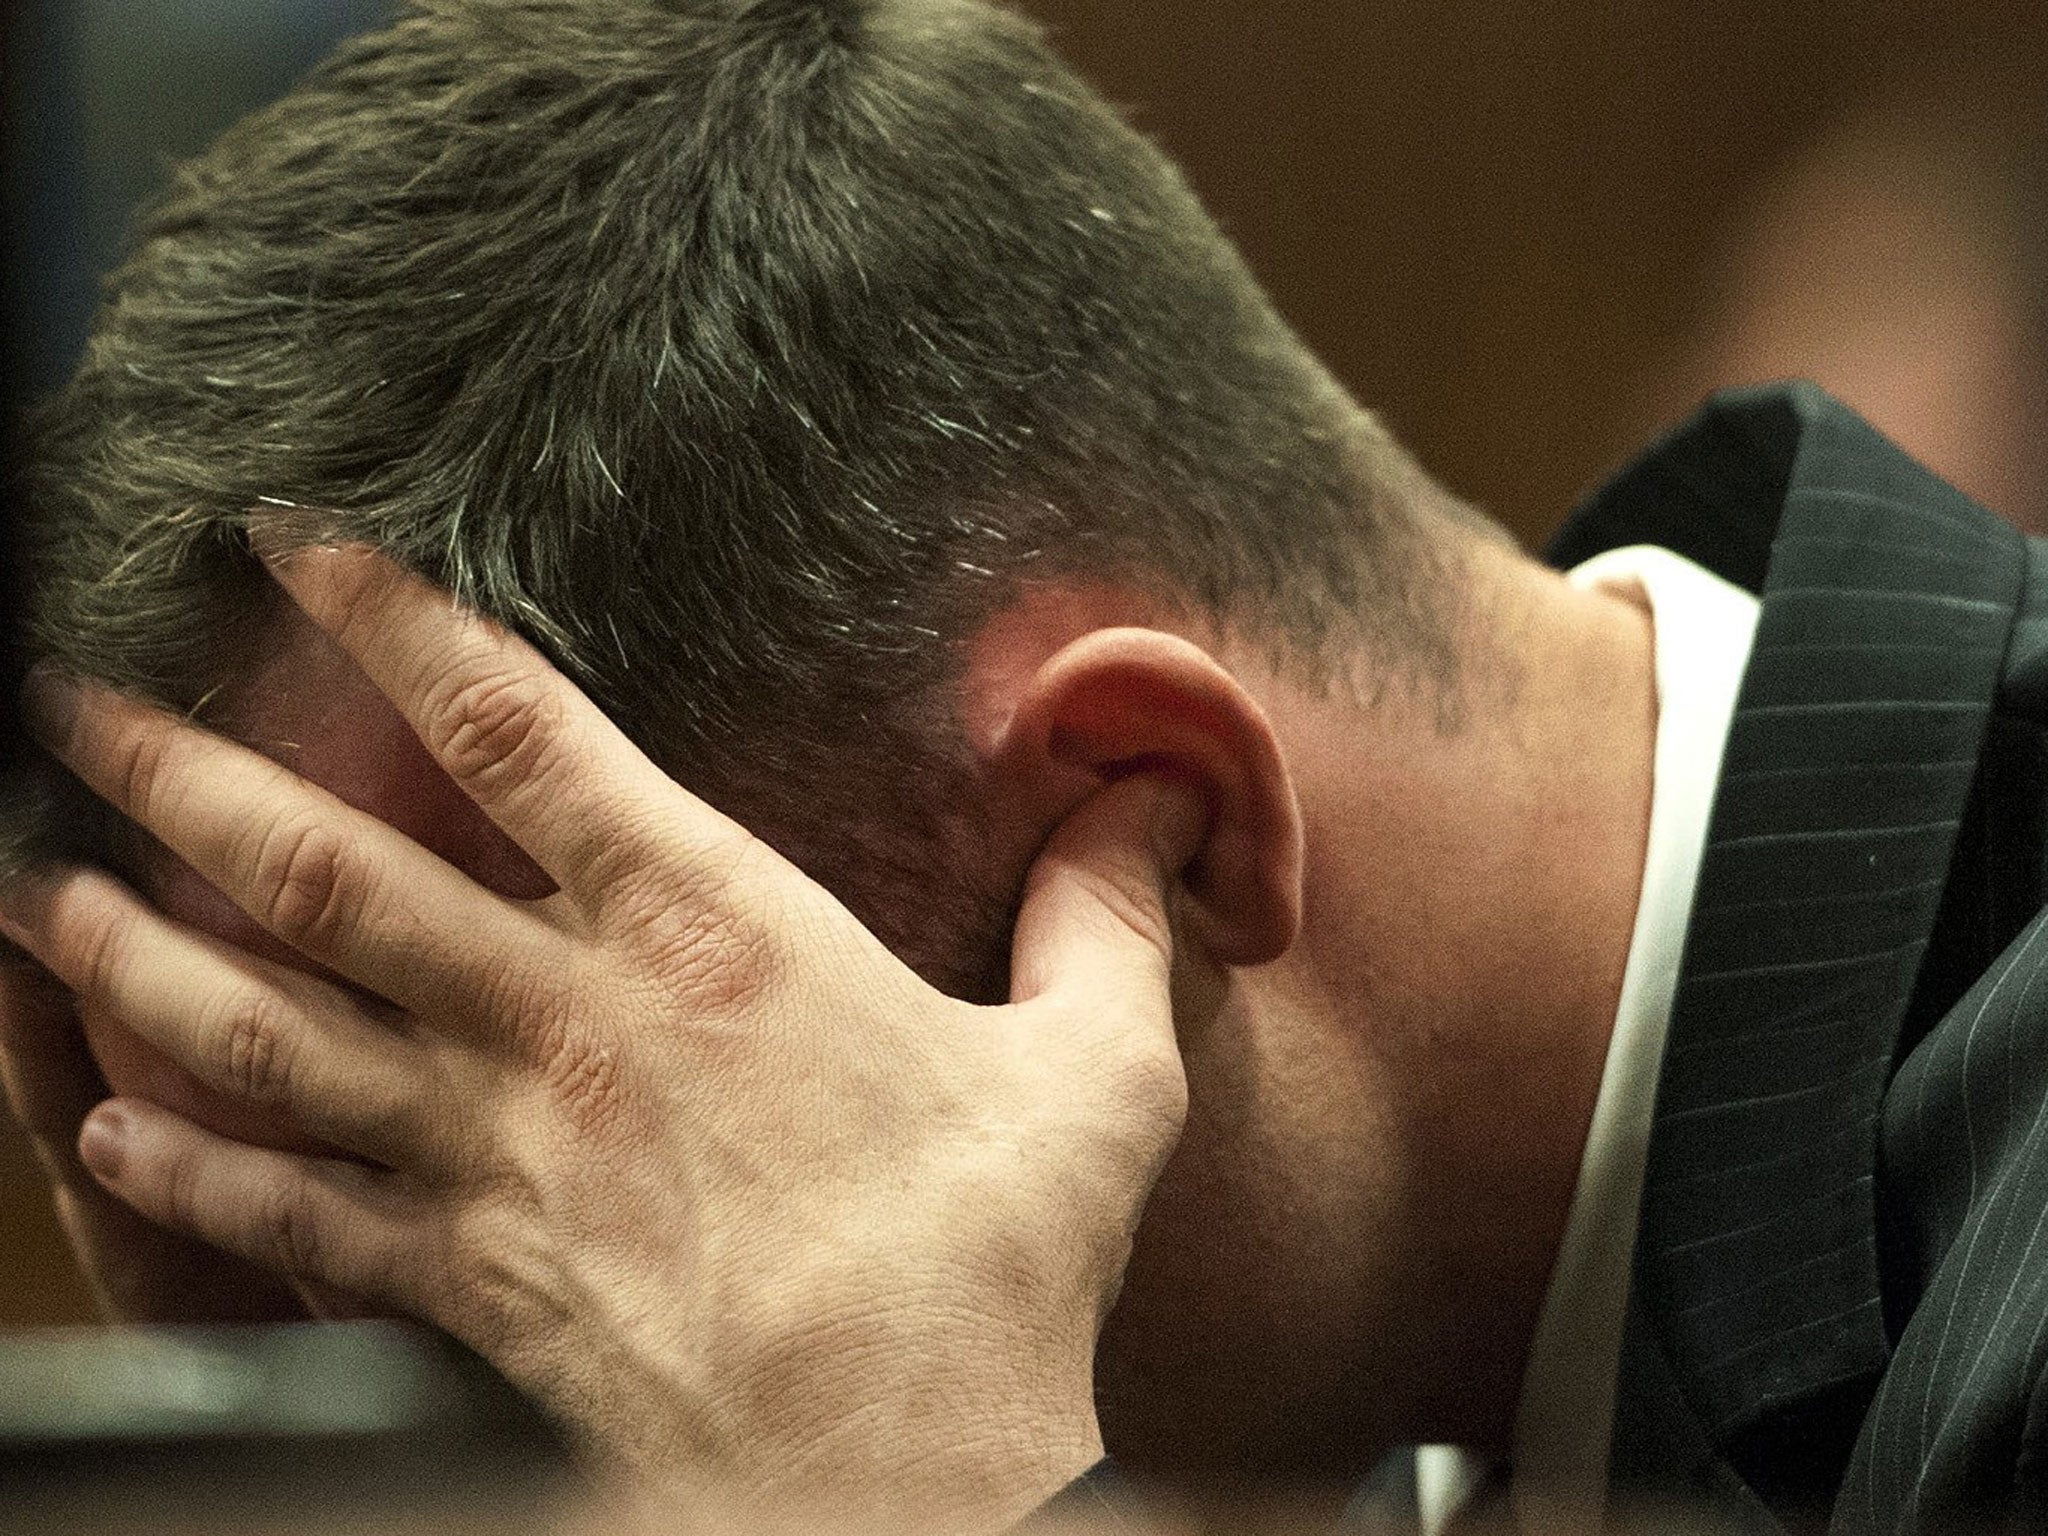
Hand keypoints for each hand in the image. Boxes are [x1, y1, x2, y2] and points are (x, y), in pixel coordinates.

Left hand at [0, 547, 1206, 1530]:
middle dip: (181, 772)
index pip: (516, 731)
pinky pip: (287, 1213)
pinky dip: (187, 1173)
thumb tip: (1158, 797)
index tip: (293, 546)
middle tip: (69, 698)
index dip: (394, 622)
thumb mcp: (1100, 1070)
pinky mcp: (468, 1277)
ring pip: (263, 1032)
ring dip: (131, 959)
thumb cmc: (993, 1263)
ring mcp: (498, 1153)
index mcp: (712, 931)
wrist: (896, 1469)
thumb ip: (1107, 915)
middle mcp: (570, 1019)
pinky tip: (106, 1138)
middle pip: (327, 869)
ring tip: (39, 893)